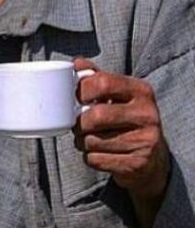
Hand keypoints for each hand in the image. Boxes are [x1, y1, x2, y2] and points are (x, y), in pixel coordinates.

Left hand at [73, 58, 170, 227]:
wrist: (152, 158)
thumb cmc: (126, 118)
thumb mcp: (119, 94)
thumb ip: (98, 77)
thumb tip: (76, 64)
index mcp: (142, 91)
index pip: (103, 83)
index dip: (81, 90)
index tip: (76, 98)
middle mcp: (148, 115)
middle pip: (96, 116)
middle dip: (79, 122)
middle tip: (78, 124)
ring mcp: (146, 141)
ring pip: (93, 140)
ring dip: (81, 141)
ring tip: (87, 138)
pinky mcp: (137, 163)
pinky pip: (96, 159)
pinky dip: (89, 157)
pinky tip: (98, 152)